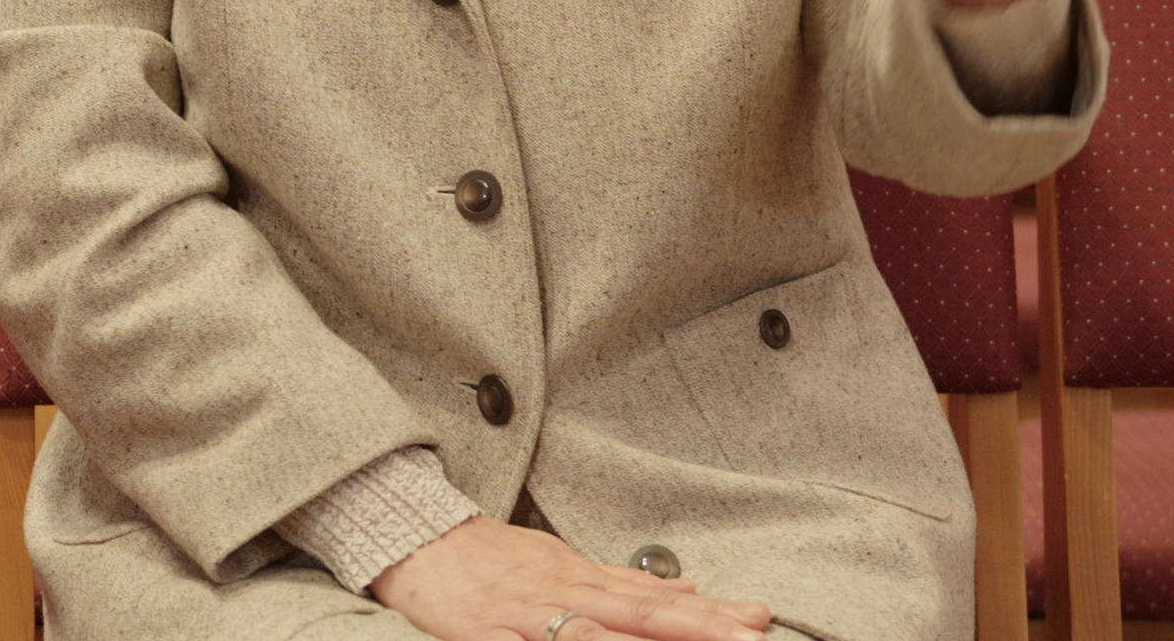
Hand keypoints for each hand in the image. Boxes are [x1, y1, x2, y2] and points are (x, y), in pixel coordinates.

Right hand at [370, 517, 772, 640]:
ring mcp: (522, 616)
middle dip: (696, 630)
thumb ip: (622, 582)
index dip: (709, 615)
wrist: (416, 541)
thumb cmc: (494, 559)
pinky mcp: (482, 637)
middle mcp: (561, 594)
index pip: (657, 602)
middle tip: (747, 638)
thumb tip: (687, 588)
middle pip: (636, 616)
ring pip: (585, 638)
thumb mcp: (563, 562)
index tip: (757, 622)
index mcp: (582, 579)